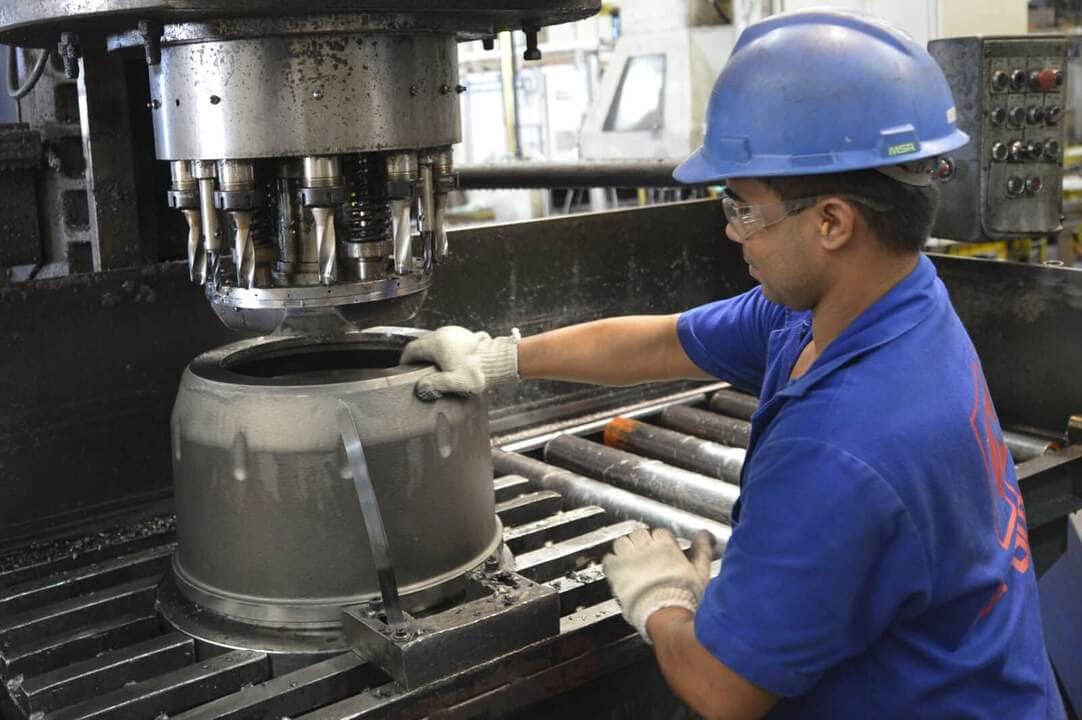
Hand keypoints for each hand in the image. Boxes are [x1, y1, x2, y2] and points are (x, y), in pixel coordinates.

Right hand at [401, 326, 520, 399]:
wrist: (499, 361)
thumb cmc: (478, 372)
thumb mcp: (453, 382)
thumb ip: (434, 384)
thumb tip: (421, 387)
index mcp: (436, 343)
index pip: (412, 349)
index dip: (406, 359)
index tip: (405, 367)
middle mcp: (443, 333)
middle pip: (422, 344)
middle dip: (419, 357)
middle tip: (418, 370)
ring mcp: (454, 332)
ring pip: (435, 341)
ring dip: (432, 353)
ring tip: (434, 368)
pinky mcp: (464, 334)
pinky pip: (447, 341)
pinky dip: (444, 350)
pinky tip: (449, 362)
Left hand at [602, 528, 713, 642]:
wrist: (666, 614)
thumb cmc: (684, 597)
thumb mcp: (700, 572)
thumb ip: (702, 551)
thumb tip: (704, 535)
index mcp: (666, 545)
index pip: (660, 532)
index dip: (660, 541)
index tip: (662, 550)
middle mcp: (646, 547)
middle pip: (639, 534)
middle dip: (642, 543)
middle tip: (645, 556)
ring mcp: (629, 558)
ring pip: (622, 542)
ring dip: (625, 549)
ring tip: (629, 561)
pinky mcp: (616, 571)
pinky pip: (608, 559)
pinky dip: (611, 563)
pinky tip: (617, 570)